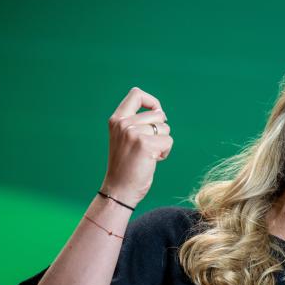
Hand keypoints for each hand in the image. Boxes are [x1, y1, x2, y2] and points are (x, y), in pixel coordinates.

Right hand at [100, 87, 172, 207]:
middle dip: (160, 130)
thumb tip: (160, 112)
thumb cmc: (126, 166)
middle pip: (158, 114)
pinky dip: (165, 152)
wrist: (119, 189)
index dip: (152, 101)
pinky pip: (168, 141)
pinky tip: (153, 160)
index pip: (136, 94)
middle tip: (149, 146)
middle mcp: (123, 123)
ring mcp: (133, 133)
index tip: (156, 114)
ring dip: (163, 142)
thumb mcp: (125, 138)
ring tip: (149, 154)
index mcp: (116, 119)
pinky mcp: (145, 144)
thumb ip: (136, 123)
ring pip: (165, 128)